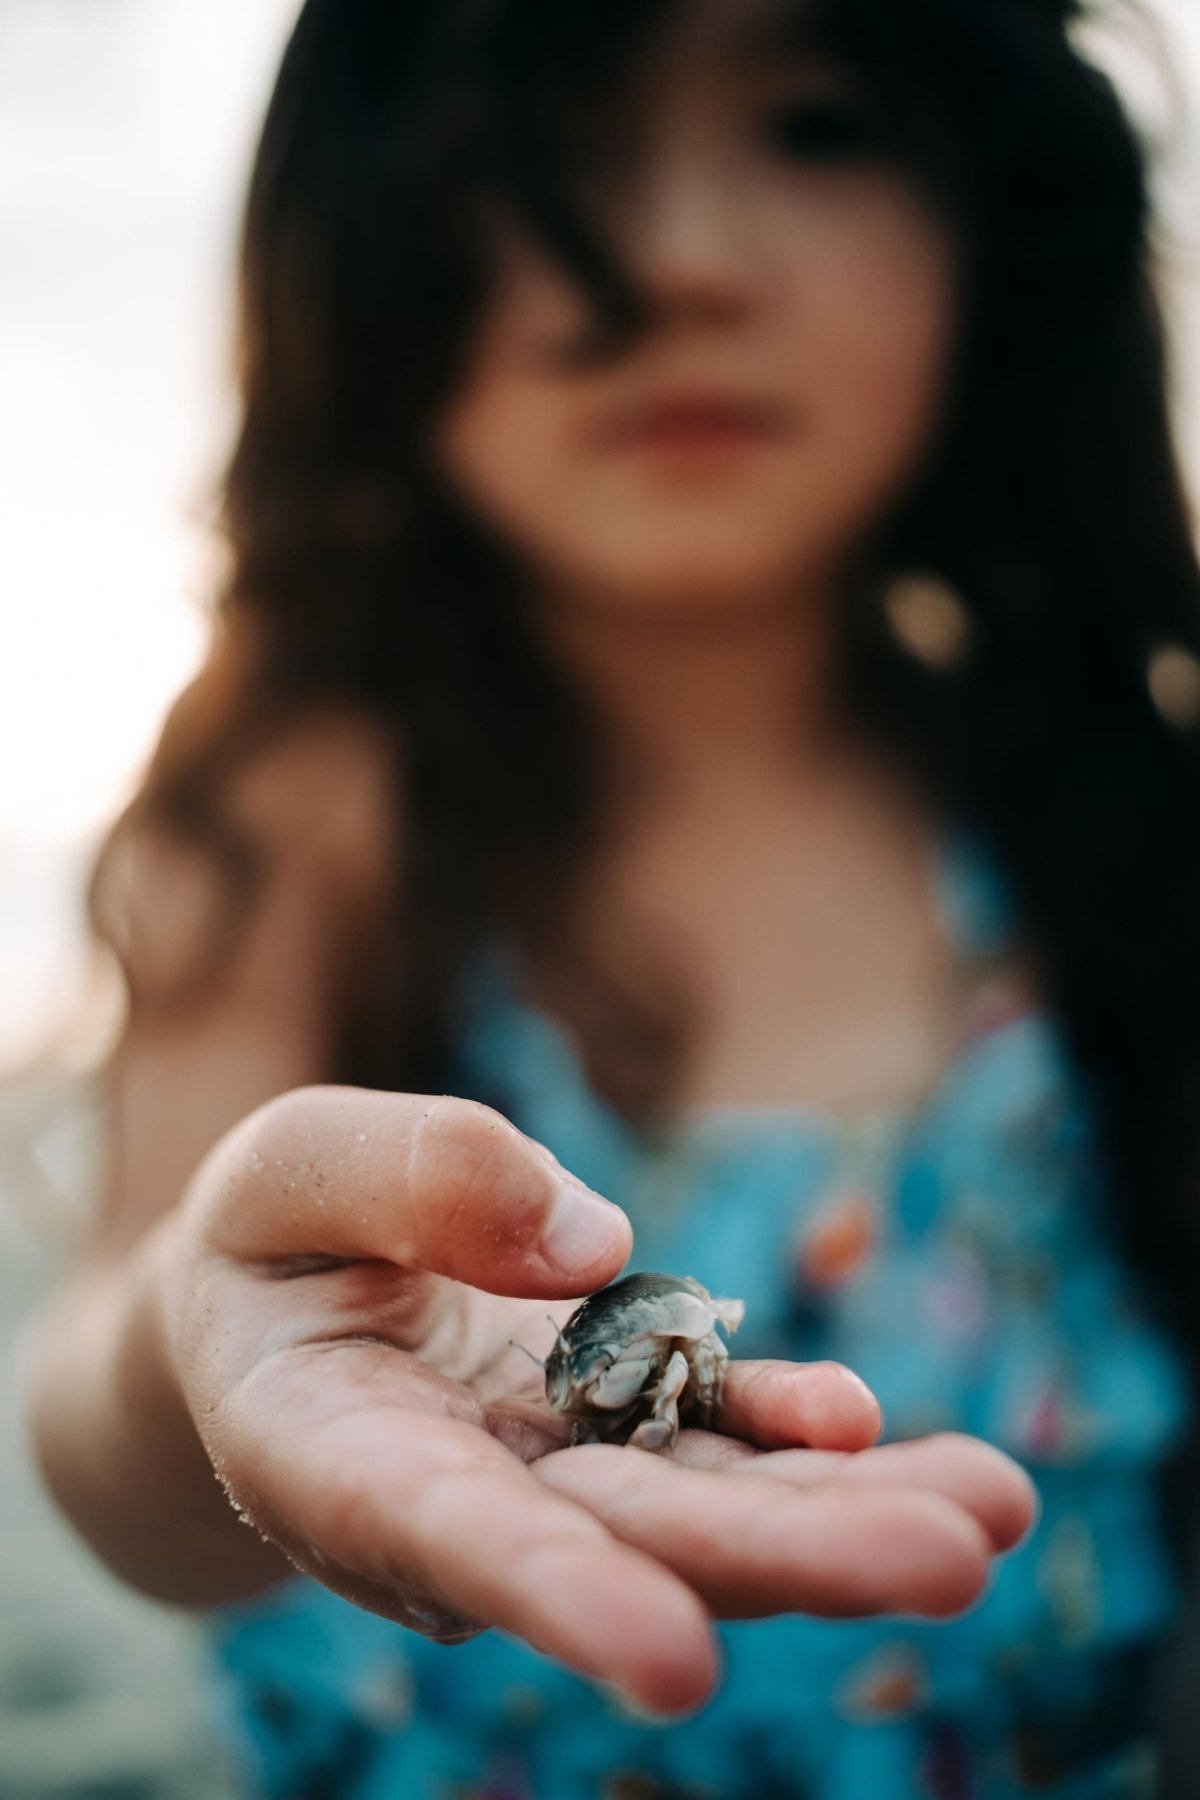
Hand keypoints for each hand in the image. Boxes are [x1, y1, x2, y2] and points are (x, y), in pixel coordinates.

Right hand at [165, 1087, 1035, 1716]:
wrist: (285, 1288)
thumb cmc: (268, 1236)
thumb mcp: (285, 1168)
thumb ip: (411, 1177)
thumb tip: (597, 1240)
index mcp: (337, 1457)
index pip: (449, 1539)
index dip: (561, 1597)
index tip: (677, 1662)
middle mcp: (465, 1499)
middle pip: (634, 1542)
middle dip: (789, 1557)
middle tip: (945, 1563)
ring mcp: (551, 1469)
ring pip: (704, 1506)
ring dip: (846, 1515)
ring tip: (991, 1512)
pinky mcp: (610, 1419)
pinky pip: (712, 1430)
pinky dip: (796, 1430)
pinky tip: (870, 1425)